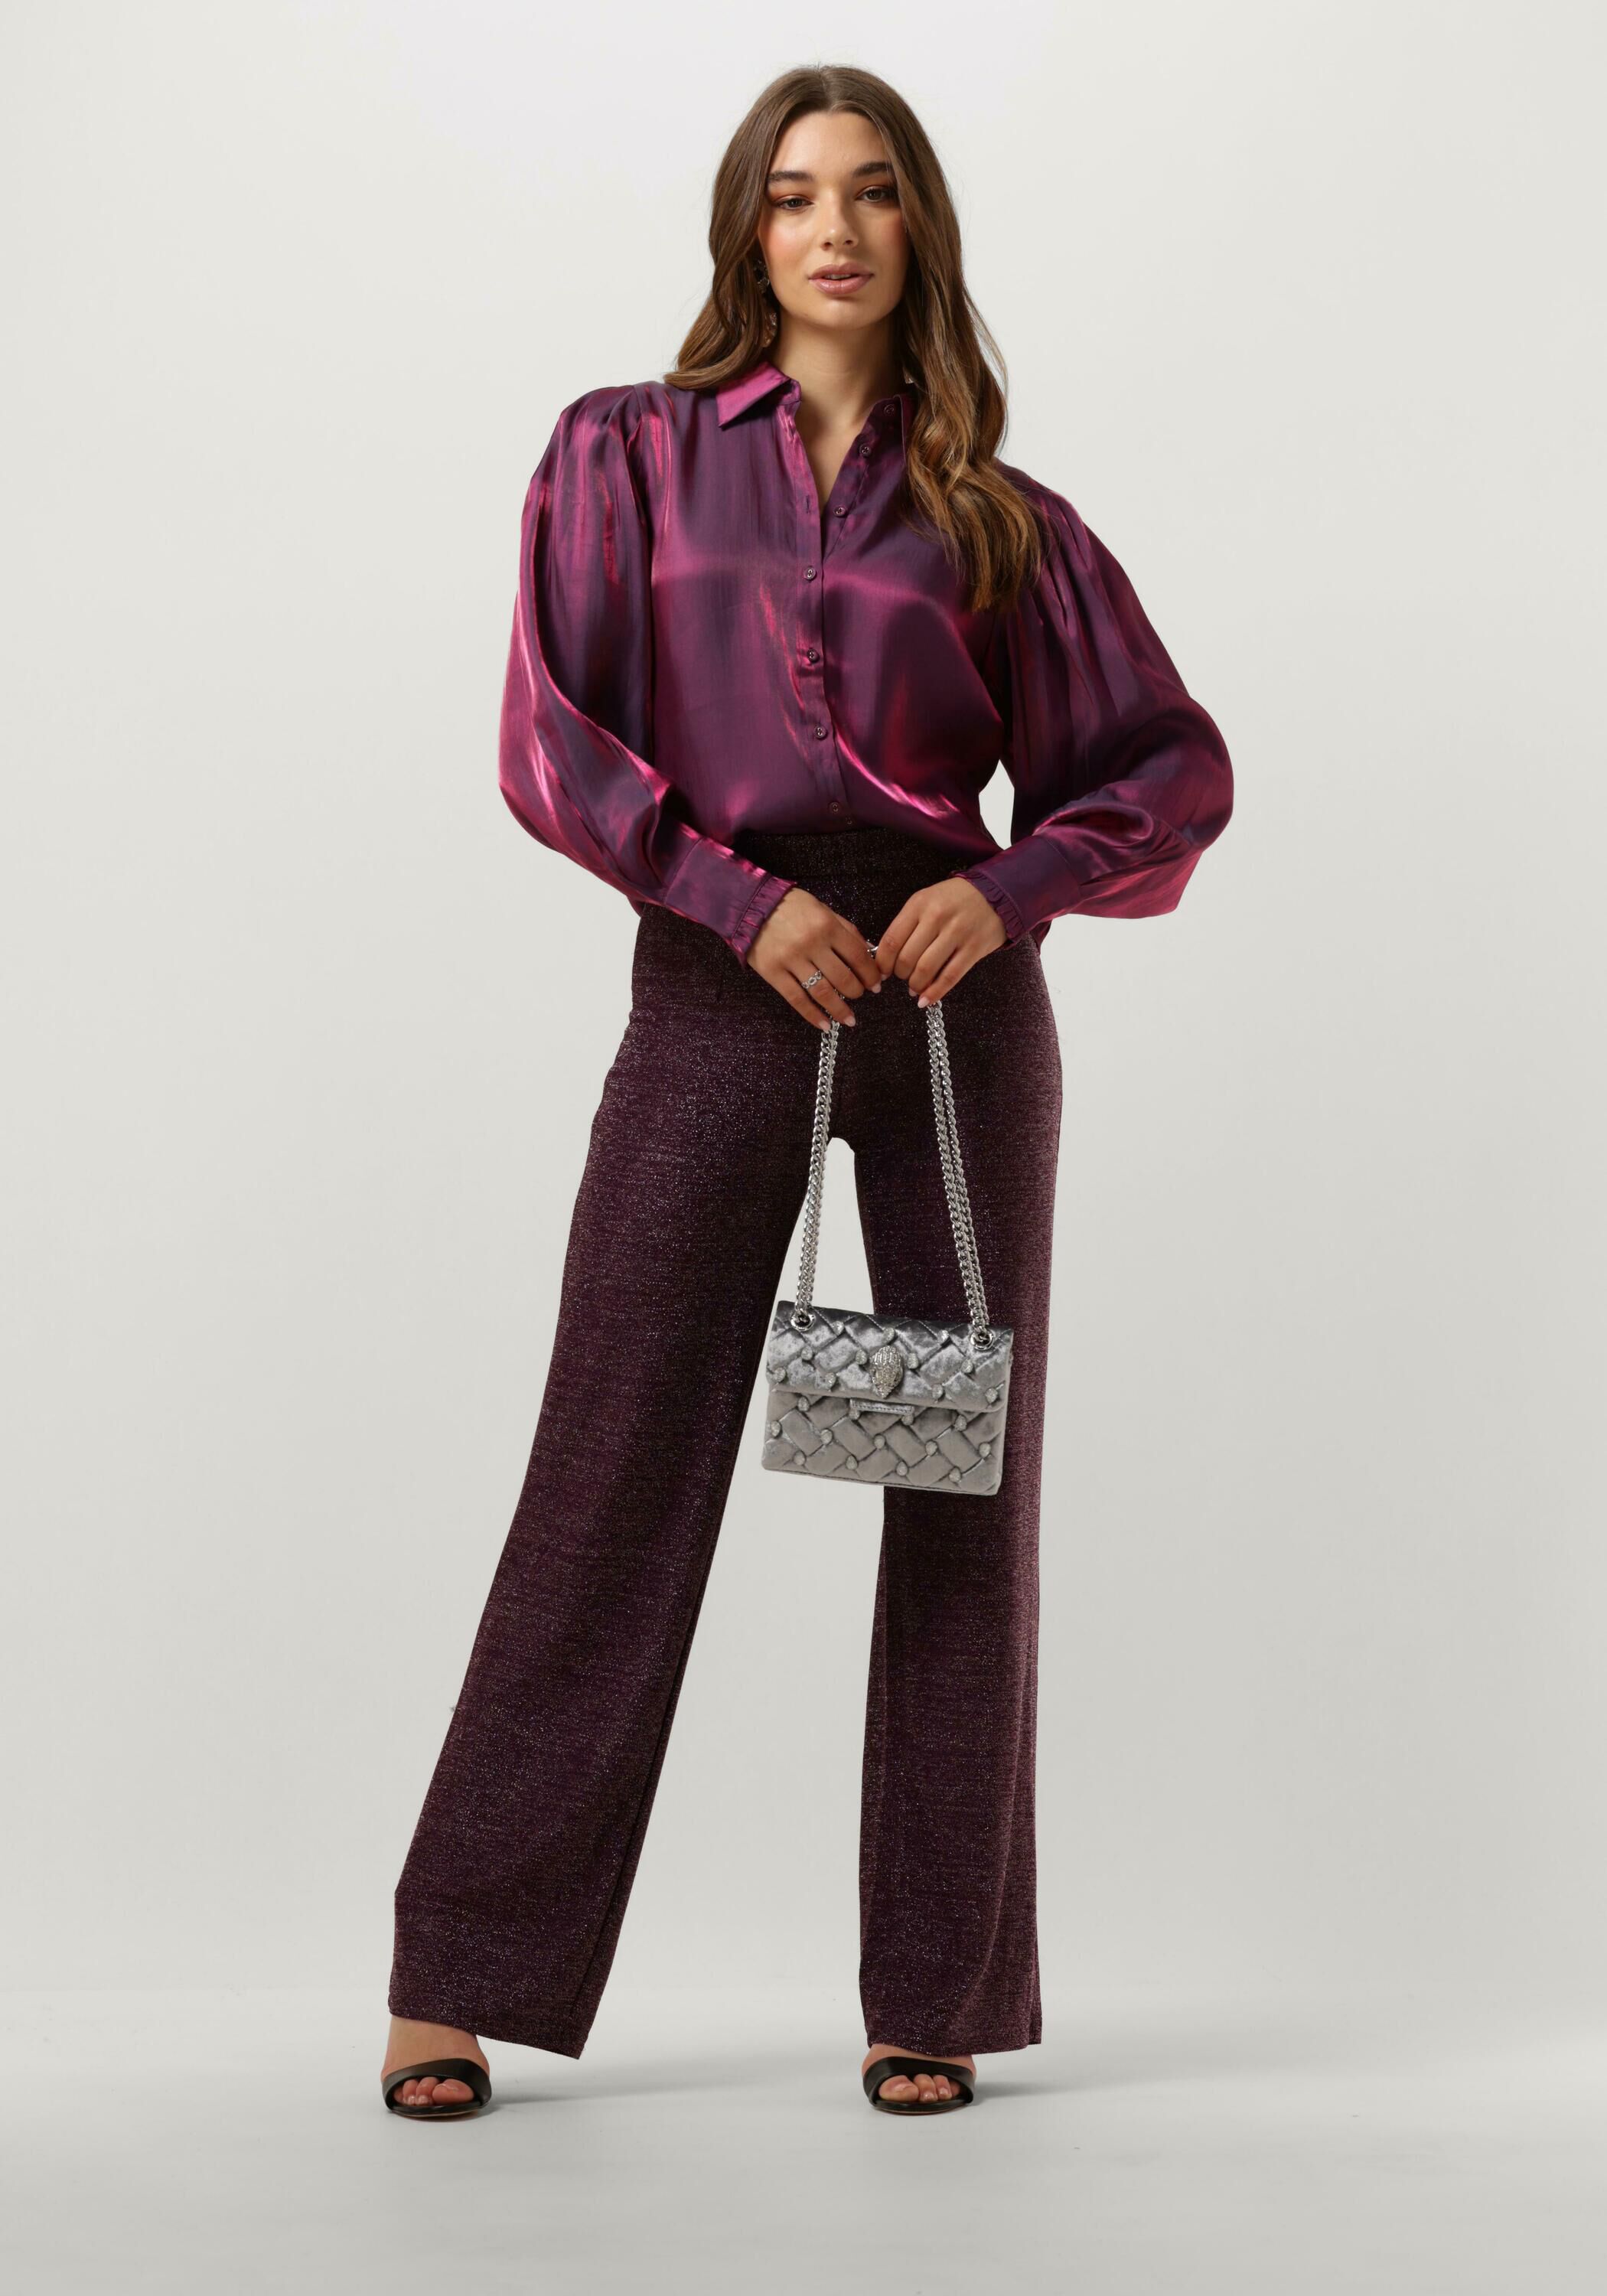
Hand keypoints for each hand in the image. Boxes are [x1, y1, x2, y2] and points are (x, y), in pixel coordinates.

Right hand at [746, 887, 884, 1030]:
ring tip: (849, 1019)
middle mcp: (811, 944)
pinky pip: (796, 999)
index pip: (857, 956)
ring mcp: (791, 960)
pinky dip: (812, 1015)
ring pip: (822, 992)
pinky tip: (825, 1025)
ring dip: (839, 1009)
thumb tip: (868, 952)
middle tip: (860, 995)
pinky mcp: (773, 973)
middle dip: (857, 991)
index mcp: (826, 926)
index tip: (876, 984)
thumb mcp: (823, 909)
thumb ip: (846, 930)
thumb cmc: (791, 906)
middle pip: (843, 977)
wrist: (751, 905)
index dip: (870, 974)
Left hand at [872, 876, 1007, 1004]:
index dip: (883, 962)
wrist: (996, 893)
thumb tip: (889, 958)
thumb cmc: (956, 899)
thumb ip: (908, 924)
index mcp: (919, 904)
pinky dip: (935, 992)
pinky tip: (926, 1000)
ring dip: (916, 985)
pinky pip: (950, 976)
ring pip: (926, 969)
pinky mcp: (974, 948)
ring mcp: (957, 933)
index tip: (882, 972)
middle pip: (907, 958)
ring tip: (915, 987)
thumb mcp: (927, 900)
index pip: (891, 940)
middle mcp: (937, 917)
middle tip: (902, 977)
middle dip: (900, 974)